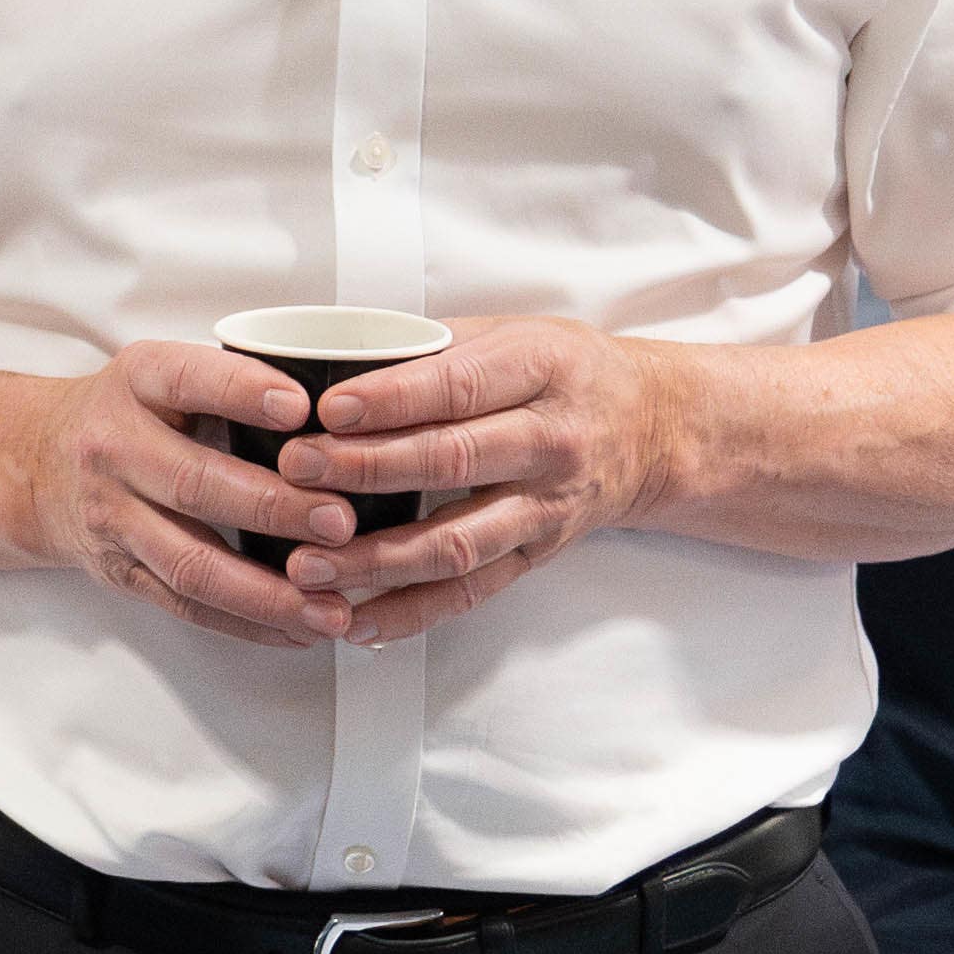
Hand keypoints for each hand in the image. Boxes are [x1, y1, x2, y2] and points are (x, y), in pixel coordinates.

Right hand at [22, 342, 363, 647]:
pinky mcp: (121, 571)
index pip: (188, 380)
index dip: (243, 391)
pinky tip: (298, 630)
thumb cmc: (131, 412)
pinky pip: (187, 606)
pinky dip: (247, 624)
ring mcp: (114, 517)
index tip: (301, 406)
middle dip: (275, 508)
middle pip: (195, 485)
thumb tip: (338, 410)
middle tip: (340, 523)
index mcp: (137, 382)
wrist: (37, 463)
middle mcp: (116, 449)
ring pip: (193, 563)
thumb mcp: (163, 373)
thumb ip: (232, 383)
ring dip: (268, 592)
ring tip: (330, 608)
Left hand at [270, 317, 678, 646]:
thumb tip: (335, 356)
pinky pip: (470, 592)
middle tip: (298, 470)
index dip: (390, 399)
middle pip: (452, 460)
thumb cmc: (568, 372)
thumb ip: (435, 346)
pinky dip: (411, 613)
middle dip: (367, 468)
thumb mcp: (516, 332)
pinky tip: (357, 620)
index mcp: (541, 370)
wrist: (655, 429)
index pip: (458, 386)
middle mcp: (550, 442)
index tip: (327, 408)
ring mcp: (545, 508)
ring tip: (309, 563)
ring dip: (378, 559)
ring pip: (457, 542)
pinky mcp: (536, 556)